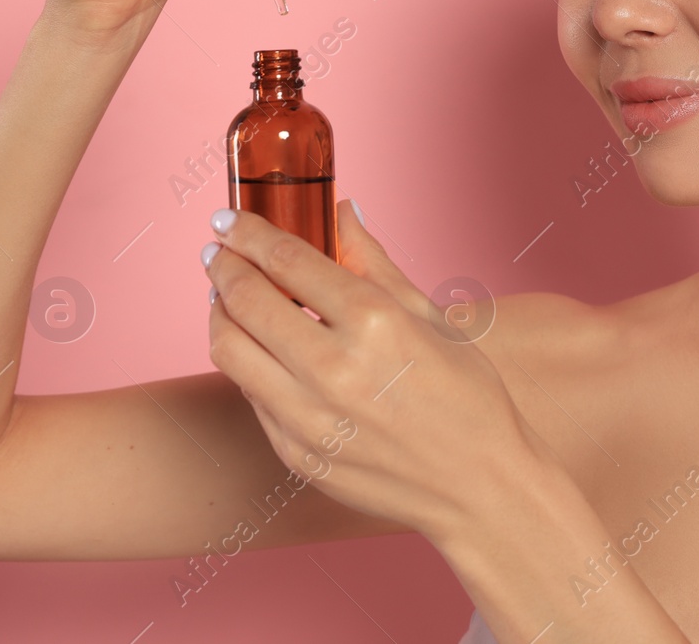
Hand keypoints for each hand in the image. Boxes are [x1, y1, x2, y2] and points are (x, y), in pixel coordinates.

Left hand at [200, 201, 547, 540]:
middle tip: (219, 252)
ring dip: (219, 312)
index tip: (229, 219)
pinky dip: (247, 363)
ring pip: (229, 349)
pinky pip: (250, 396)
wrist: (480, 485)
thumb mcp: (431, 317)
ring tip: (227, 298)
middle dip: (223, 265)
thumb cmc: (467, 396)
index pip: (287, 259)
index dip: (248, 232)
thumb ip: (375, 262)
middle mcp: (335, 368)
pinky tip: (261, 349)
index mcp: (375, 322)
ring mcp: (309, 417)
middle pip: (245, 299)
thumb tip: (341, 212)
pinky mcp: (295, 454)